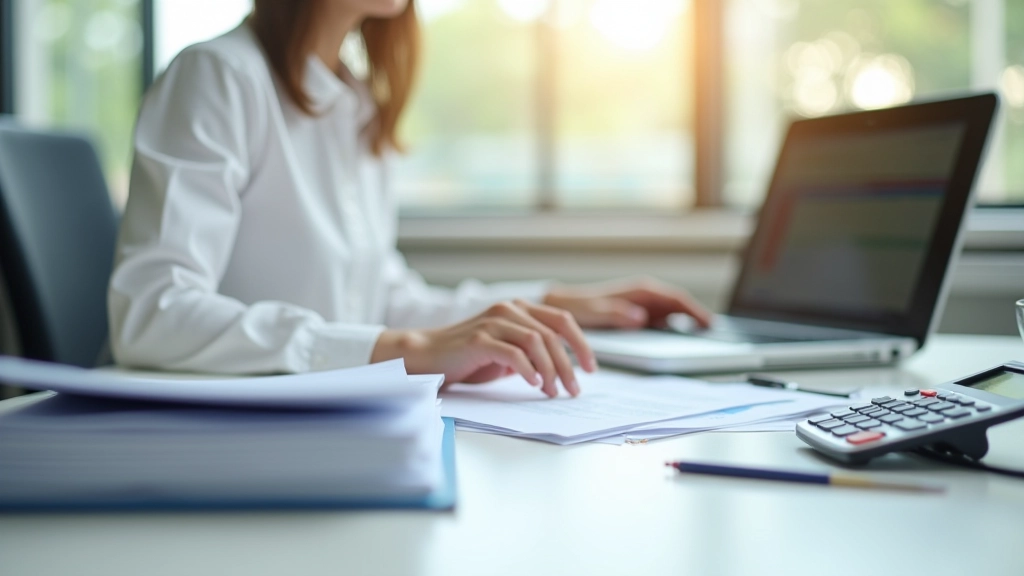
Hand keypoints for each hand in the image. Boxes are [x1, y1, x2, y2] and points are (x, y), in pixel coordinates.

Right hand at [370, 300, 596, 396]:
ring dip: (551, 369)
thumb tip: (563, 372)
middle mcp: (508, 309)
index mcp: (518, 308)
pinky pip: (513, 353)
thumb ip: (531, 354)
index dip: (580, 344)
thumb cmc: (467, 358)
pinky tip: (534, 384)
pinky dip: (528, 369)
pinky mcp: (479, 339)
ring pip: (536, 341)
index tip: (590, 369)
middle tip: (574, 389)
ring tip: (553, 391)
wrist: (427, 357)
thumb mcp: (507, 354)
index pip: (561, 320)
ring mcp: (493, 322)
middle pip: (552, 334)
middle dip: (569, 364)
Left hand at [542, 278, 712, 329]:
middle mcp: (644, 296)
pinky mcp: (637, 315)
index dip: (694, 310)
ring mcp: (642, 305)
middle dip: (696, 317)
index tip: (708, 323)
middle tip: (712, 334)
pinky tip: (678, 340)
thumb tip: (641, 317)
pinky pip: (661, 320)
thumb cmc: (577, 308)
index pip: (675, 299)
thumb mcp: (595, 312)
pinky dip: (672, 328)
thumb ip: (617, 314)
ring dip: (686, 323)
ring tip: (701, 338)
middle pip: (679, 306)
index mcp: (639, 292)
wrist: (561, 306)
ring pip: (672, 313)